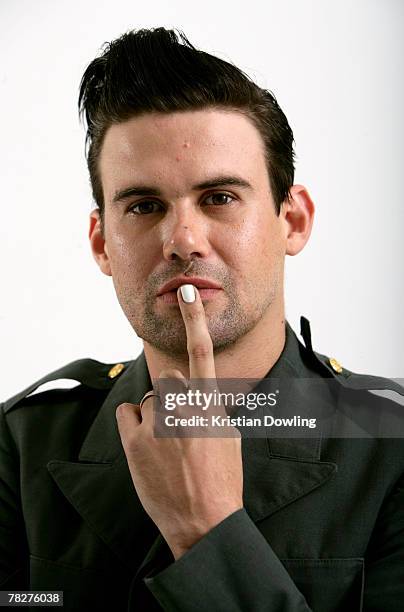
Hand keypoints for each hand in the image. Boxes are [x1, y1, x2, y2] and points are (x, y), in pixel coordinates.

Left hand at [116, 285, 242, 559]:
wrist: (205, 520)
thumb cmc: (221, 479)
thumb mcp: (229, 437)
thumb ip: (211, 407)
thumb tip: (197, 393)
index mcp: (211, 405)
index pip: (202, 354)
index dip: (194, 320)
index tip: (185, 292)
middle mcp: (184, 407)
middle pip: (168, 381)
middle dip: (172, 400)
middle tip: (178, 432)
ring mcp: (159, 423)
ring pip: (150, 399)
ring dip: (154, 418)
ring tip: (166, 448)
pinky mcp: (136, 440)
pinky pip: (129, 412)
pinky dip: (135, 426)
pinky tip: (148, 448)